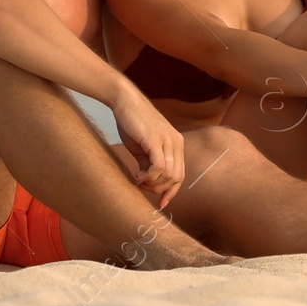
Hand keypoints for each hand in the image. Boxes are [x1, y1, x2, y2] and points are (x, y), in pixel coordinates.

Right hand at [111, 88, 185, 207]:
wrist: (125, 102)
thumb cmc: (133, 124)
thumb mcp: (144, 148)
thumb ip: (149, 164)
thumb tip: (149, 182)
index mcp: (176, 145)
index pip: (181, 175)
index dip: (171, 191)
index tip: (161, 203)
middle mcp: (177, 143)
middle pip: (176, 178)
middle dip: (159, 189)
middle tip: (142, 186)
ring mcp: (168, 141)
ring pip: (169, 174)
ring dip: (152, 184)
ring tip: (138, 180)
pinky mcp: (156, 140)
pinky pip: (159, 167)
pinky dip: (148, 176)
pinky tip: (138, 175)